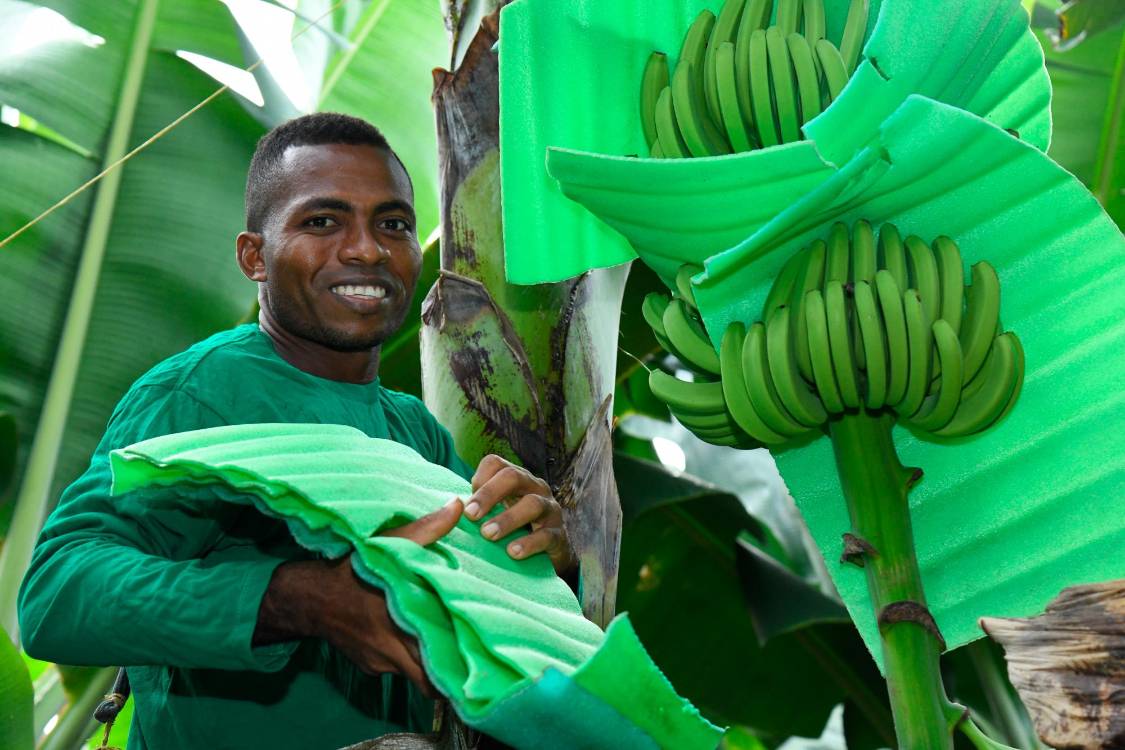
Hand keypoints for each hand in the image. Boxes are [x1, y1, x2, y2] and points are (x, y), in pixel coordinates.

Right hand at [256, 499, 463, 697]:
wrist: (305, 598)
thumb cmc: (349, 569)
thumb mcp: (385, 545)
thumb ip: (425, 529)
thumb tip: (457, 506)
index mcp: (402, 618)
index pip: (442, 656)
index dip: (463, 659)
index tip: (480, 651)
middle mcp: (392, 648)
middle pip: (432, 681)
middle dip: (451, 674)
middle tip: (471, 659)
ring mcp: (381, 662)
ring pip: (416, 676)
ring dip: (431, 666)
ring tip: (449, 650)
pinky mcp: (370, 667)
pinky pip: (396, 669)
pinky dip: (408, 659)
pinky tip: (412, 640)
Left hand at [463, 455, 575, 574]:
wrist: (549, 557)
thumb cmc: (513, 531)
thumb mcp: (495, 513)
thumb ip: (475, 507)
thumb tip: (448, 508)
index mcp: (516, 479)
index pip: (495, 464)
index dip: (479, 478)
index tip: (465, 505)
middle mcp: (534, 488)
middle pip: (513, 476)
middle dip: (489, 494)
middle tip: (471, 515)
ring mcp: (550, 510)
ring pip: (532, 504)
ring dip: (508, 519)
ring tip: (488, 534)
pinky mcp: (559, 535)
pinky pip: (547, 535)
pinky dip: (529, 543)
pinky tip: (513, 552)